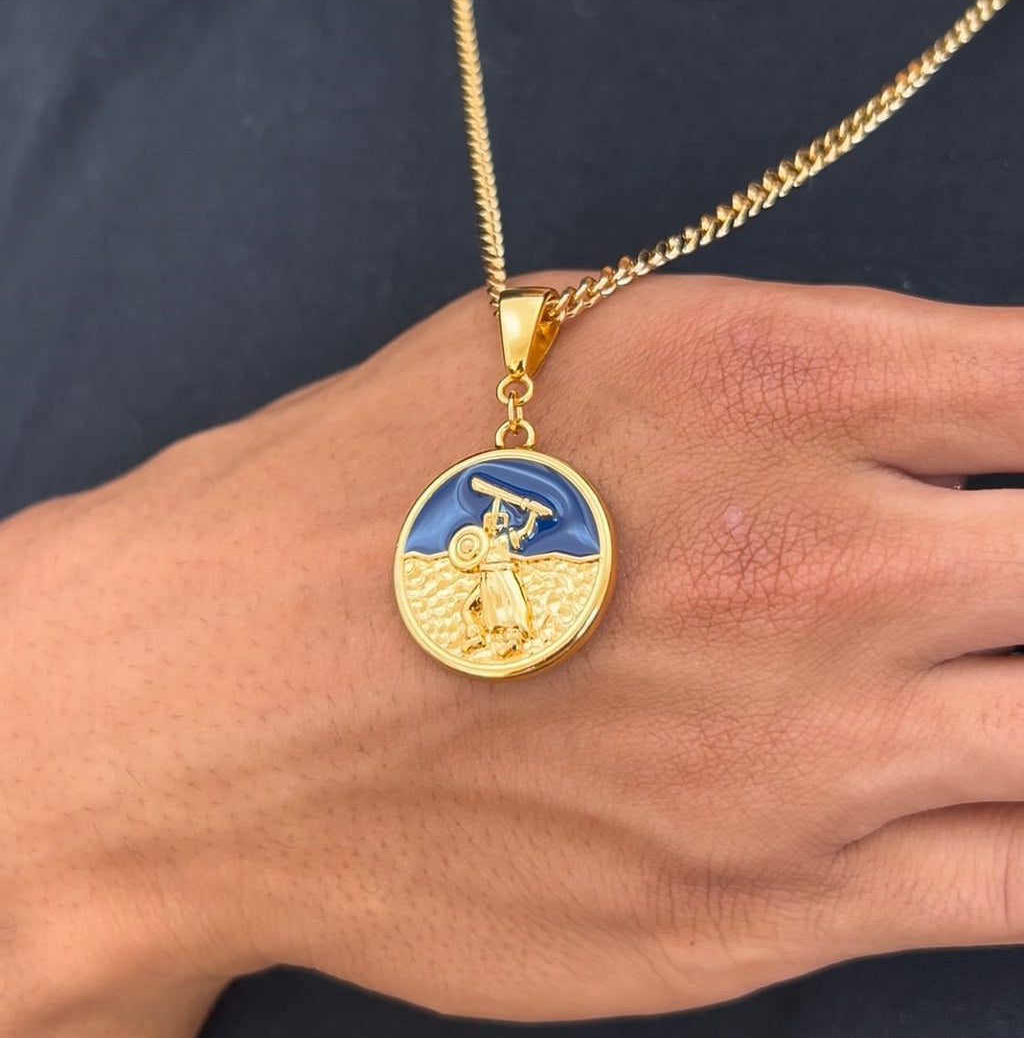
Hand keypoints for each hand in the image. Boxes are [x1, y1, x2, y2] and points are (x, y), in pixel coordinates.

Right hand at [3, 274, 1023, 1032]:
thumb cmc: (376, 486)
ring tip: (970, 666)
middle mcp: (819, 566)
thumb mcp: (573, 342)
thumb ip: (783, 361)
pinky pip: (1012, 884)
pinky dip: (1018, 827)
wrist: (218, 702)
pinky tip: (972, 784)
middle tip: (988, 565)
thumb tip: (941, 399)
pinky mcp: (772, 909)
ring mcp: (809, 760)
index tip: (1023, 443)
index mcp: (771, 383)